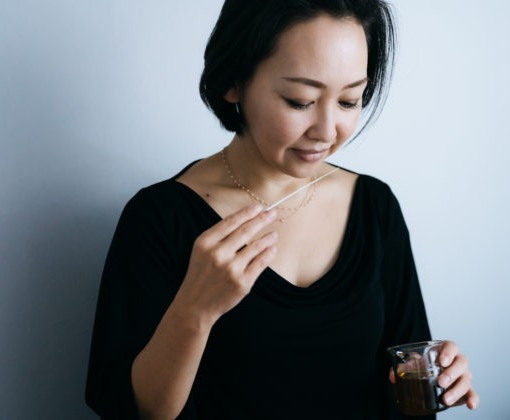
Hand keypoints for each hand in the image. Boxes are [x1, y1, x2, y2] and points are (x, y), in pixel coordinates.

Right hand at [174, 204, 277, 324]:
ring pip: (257, 246)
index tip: (258, 207)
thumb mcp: (201, 251)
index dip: (246, 213)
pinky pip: (261, 263)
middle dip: (262, 219)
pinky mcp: (243, 282)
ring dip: (268, 237)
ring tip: (274, 234)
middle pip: (245, 231)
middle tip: (272, 212)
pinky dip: (269, 253)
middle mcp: (218, 254)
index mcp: (205, 243)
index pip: (230, 222)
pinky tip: (272, 249)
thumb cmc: (200, 275)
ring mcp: (231, 269)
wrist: (195, 305)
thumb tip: (246, 220)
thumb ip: (219, 236)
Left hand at [388, 340, 479, 409]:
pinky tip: (470, 405)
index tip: (442, 362)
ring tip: (445, 399)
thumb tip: (393, 376)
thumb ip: (404, 367)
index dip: (448, 353)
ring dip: (457, 390)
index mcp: (445, 349)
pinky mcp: (466, 389)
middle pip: (461, 363)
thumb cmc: (424, 363)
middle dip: (452, 373)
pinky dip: (473, 399)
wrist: (430, 373)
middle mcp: (458, 361)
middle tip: (440, 382)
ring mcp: (464, 375)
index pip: (451, 346)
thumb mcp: (414, 362)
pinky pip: (473, 393)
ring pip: (466, 379)